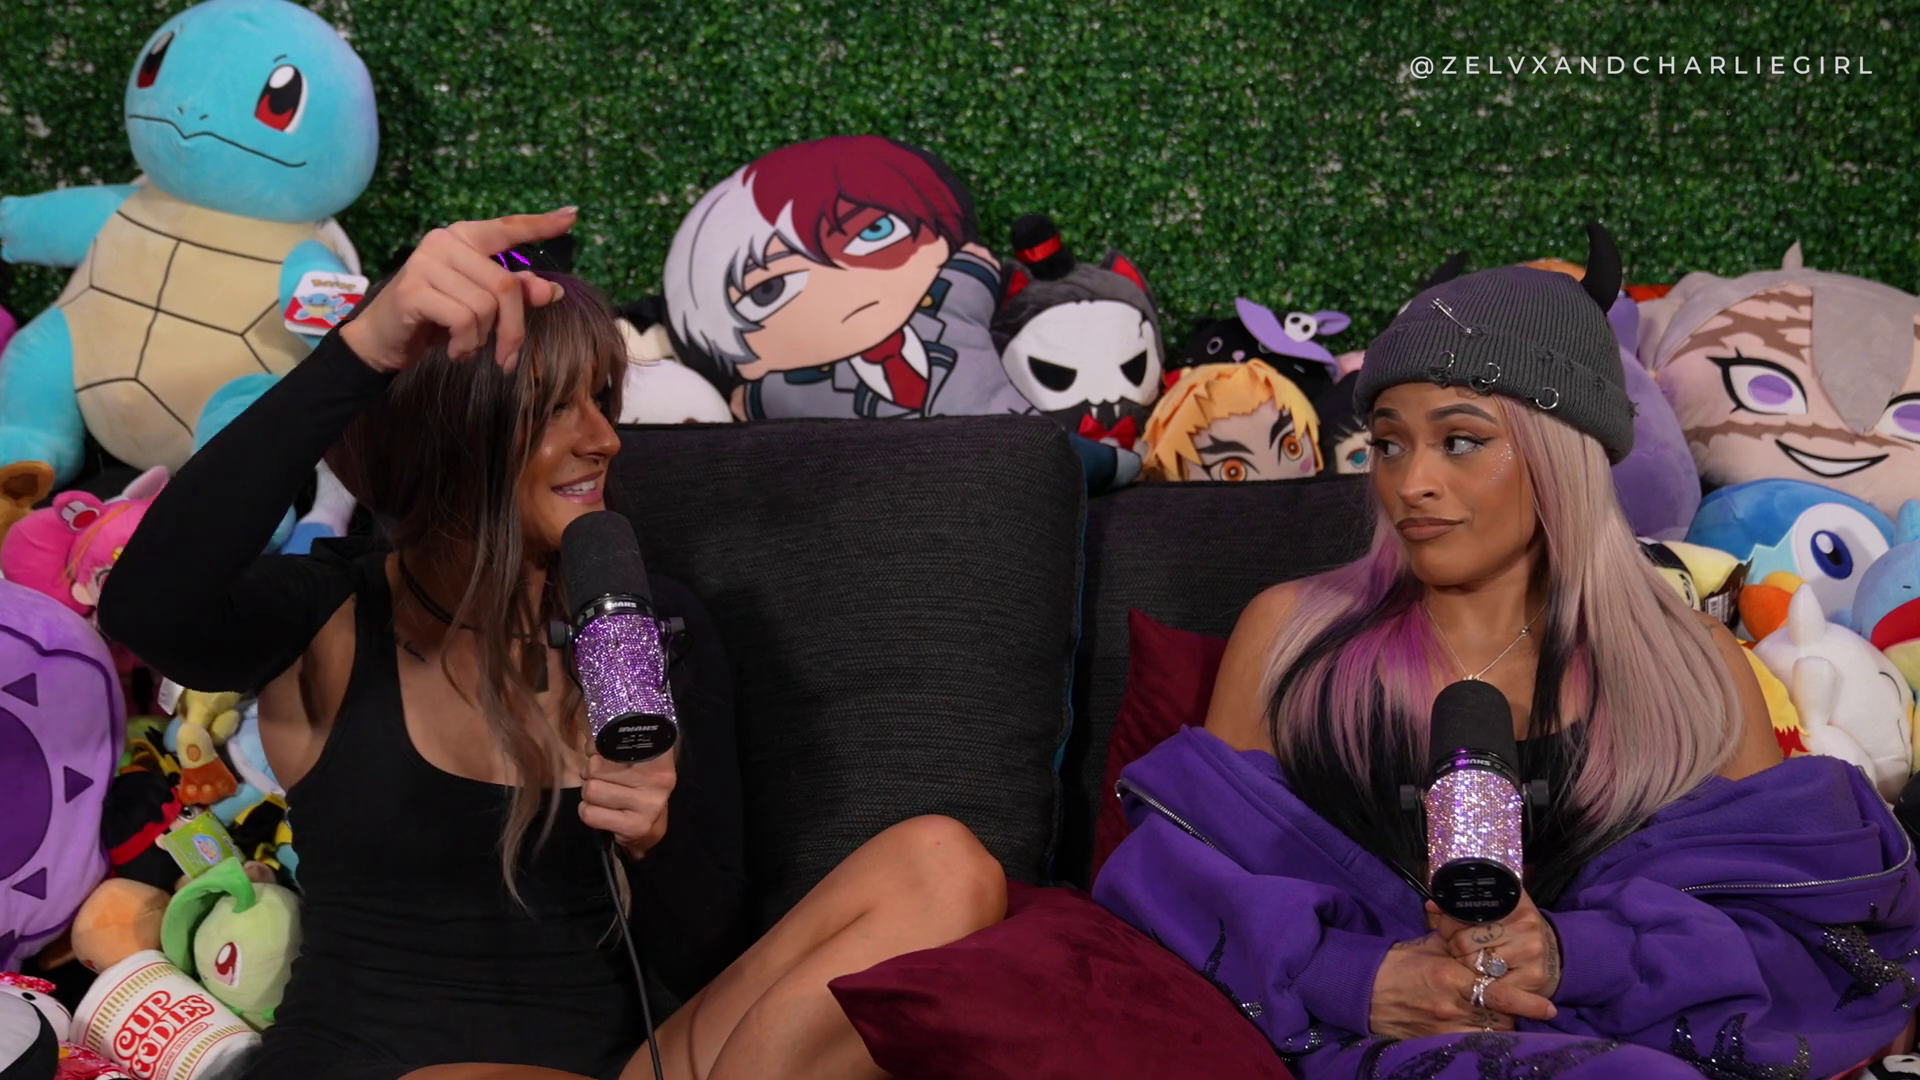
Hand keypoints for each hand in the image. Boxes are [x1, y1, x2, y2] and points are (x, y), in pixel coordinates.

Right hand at [340, 208, 575, 373]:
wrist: (382, 340)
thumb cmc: (434, 318)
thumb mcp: (478, 305)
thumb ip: (513, 294)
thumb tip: (553, 291)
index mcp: (464, 238)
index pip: (507, 228)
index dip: (540, 225)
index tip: (572, 216)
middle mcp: (445, 242)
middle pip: (505, 286)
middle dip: (513, 329)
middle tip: (507, 356)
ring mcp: (426, 263)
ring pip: (486, 306)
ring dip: (484, 339)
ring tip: (467, 347)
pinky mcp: (414, 290)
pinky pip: (464, 320)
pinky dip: (466, 344)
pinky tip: (454, 350)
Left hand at [578, 752, 674, 857]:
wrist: (653, 826)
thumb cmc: (635, 786)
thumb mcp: (630, 760)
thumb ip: (610, 745)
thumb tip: (590, 745)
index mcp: (658, 755)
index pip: (618, 740)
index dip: (600, 747)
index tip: (600, 754)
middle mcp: (658, 778)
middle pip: (596, 767)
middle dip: (591, 775)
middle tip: (603, 782)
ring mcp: (649, 804)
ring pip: (591, 790)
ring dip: (589, 795)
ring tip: (602, 797)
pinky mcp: (636, 826)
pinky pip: (590, 813)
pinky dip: (589, 812)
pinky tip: (602, 812)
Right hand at [1369, 933, 1556, 1038]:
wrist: (1362, 988)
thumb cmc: (1396, 964)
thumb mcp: (1429, 946)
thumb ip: (1459, 942)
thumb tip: (1482, 930)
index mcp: (1449, 976)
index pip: (1498, 994)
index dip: (1527, 1003)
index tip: (1549, 1009)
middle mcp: (1450, 1006)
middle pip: (1499, 1019)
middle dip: (1513, 1013)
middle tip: (1515, 1004)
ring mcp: (1442, 1027)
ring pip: (1488, 1035)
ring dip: (1497, 1027)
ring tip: (1497, 1016)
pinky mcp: (1433, 1041)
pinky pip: (1469, 1044)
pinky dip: (1479, 1038)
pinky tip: (1478, 1029)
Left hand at [1428, 893, 1563, 999]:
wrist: (1552, 953)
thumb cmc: (1514, 931)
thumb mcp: (1494, 911)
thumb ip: (1461, 906)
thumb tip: (1431, 905)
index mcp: (1512, 901)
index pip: (1465, 912)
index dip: (1449, 923)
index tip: (1448, 929)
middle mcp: (1525, 924)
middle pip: (1465, 941)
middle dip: (1455, 946)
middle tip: (1459, 949)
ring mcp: (1531, 951)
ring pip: (1475, 964)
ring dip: (1466, 967)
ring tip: (1472, 962)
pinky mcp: (1533, 977)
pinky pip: (1491, 987)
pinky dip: (1482, 985)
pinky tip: (1483, 979)